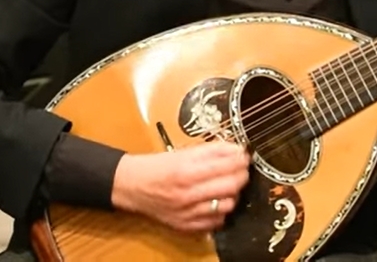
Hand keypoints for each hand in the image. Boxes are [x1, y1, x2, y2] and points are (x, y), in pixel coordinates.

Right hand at [111, 141, 249, 231]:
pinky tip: (216, 201)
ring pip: (227, 205)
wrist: (132, 186)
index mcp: (186, 171)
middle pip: (231, 186)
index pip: (226, 166)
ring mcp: (187, 213)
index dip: (241, 159)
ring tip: (228, 185)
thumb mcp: (183, 152)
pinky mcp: (186, 226)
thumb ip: (212, 150)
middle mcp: (187, 194)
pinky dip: (221, 210)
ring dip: (233, 194)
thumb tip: (237, 149)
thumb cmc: (158, 165)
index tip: (245, 155)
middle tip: (242, 169)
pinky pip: (216, 221)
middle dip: (242, 175)